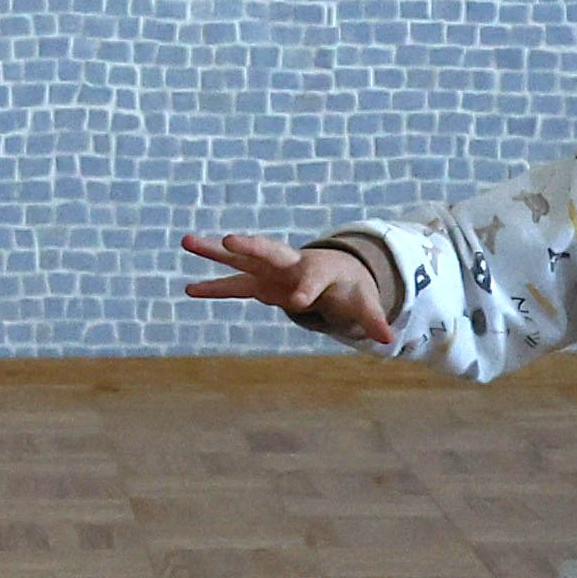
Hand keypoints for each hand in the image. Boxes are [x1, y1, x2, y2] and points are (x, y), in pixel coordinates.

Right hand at [180, 231, 390, 340]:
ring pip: (240, 257)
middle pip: (269, 249)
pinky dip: (212, 287)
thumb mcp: (362, 301)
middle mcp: (290, 263)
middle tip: (230, 239)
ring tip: (186, 240)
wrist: (333, 273)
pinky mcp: (258, 282)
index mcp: (319, 268)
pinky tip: (187, 290)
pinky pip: (232, 284)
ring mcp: (270, 270)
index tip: (299, 301)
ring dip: (214, 250)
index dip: (308, 288)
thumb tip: (389, 338)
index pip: (313, 277)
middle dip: (251, 245)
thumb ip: (372, 317)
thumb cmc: (348, 286)